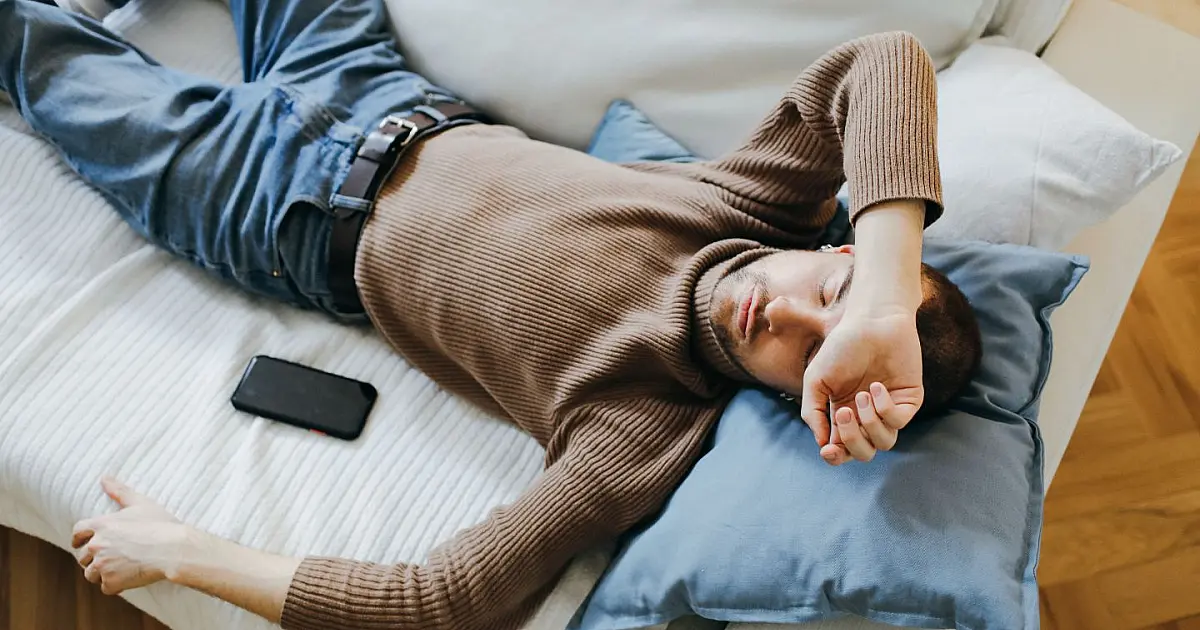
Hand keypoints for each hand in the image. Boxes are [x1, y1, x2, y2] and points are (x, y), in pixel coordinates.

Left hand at [71, 477, 190, 594]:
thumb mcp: (141, 503)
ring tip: (121, 569)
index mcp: (101, 525)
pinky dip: (115, 585)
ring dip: (102, 573)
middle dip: (94, 559)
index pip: (77, 532)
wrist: (173, 549)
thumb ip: (119, 491)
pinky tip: (129, 578)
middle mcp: (96, 545)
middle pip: (83, 557)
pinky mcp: (111, 582)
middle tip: (112, 558)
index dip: (79, 539)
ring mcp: (102, 565)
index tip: (82, 543)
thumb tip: (104, 477)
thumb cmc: (160, 525)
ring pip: (92, 574)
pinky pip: (105, 587)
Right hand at [800, 310, 922, 463]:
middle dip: (852, 441)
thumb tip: (823, 445)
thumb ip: (813, 413)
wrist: (872, 322)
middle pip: (864, 452)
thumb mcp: (815, 380)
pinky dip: (885, 408)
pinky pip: (899, 421)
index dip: (835, 456)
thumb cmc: (842, 347)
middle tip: (843, 414)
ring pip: (884, 442)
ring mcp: (889, 409)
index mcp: (844, 413)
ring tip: (862, 395)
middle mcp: (867, 415)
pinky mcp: (909, 400)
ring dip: (869, 423)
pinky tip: (877, 386)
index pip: (842, 448)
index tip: (827, 450)